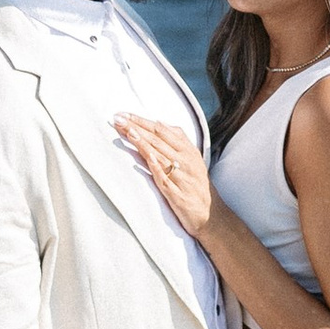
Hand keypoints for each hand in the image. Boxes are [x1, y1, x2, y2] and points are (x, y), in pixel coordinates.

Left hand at [114, 110, 213, 240]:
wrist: (211, 215)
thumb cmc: (196, 184)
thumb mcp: (192, 158)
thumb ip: (177, 140)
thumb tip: (159, 122)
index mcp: (187, 150)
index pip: (161, 130)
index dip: (142, 121)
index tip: (124, 114)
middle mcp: (185, 161)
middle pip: (158, 140)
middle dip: (137, 127)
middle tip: (118, 118)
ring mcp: (182, 178)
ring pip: (160, 156)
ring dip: (144, 143)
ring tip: (128, 131)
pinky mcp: (178, 195)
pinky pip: (166, 180)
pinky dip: (158, 168)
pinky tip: (149, 158)